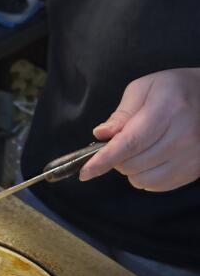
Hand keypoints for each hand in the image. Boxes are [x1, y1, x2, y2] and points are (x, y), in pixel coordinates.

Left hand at [80, 68, 199, 190]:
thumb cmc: (174, 90)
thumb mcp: (144, 89)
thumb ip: (121, 114)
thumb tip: (101, 135)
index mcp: (168, 110)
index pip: (130, 143)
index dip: (104, 160)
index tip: (85, 172)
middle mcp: (183, 136)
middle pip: (131, 164)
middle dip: (117, 157)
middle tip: (125, 140)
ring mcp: (190, 157)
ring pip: (140, 180)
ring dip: (131, 168)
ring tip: (142, 148)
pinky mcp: (192, 171)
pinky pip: (155, 186)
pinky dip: (145, 176)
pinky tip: (154, 157)